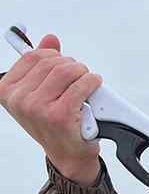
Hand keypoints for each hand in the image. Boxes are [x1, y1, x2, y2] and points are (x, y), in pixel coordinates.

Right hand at [0, 34, 102, 183]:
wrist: (67, 154)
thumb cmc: (53, 124)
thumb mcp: (40, 92)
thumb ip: (43, 65)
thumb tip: (50, 39)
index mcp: (7, 90)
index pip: (34, 56)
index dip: (54, 57)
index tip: (61, 65)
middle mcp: (19, 99)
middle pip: (53, 62)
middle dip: (71, 66)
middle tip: (77, 78)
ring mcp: (38, 108)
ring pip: (67, 70)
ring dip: (83, 73)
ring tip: (86, 83)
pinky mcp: (60, 115)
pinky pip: (81, 85)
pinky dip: (92, 82)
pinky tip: (94, 86)